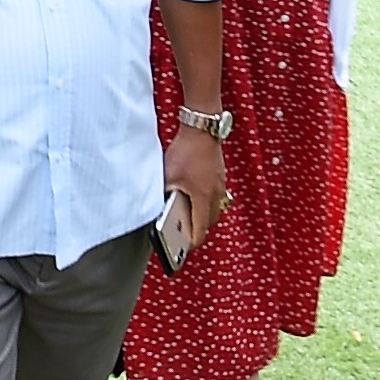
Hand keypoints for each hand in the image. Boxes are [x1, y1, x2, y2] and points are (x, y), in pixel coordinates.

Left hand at [161, 123, 228, 252]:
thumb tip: (160, 210)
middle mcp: (215, 196)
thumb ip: (165, 195)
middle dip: (195, 231)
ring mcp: (220, 187)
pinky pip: (214, 199)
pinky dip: (204, 204)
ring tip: (186, 217)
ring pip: (213, 212)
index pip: (200, 232)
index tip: (180, 249)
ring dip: (201, 217)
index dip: (190, 244)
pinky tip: (192, 198)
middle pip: (208, 224)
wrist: (201, 129)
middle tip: (180, 234)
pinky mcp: (220, 179)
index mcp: (203, 199)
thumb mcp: (168, 176)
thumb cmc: (186, 151)